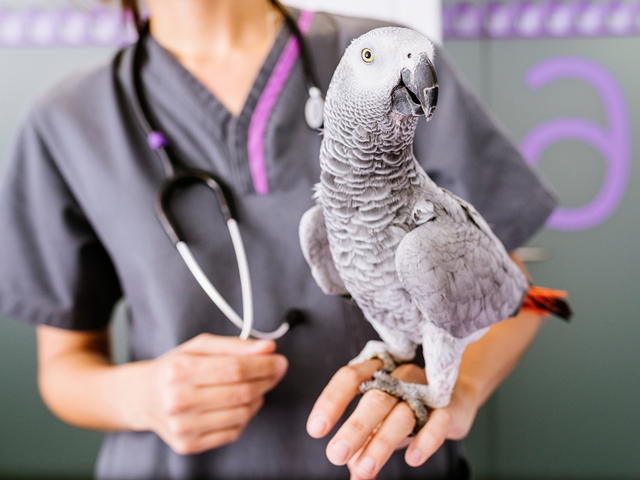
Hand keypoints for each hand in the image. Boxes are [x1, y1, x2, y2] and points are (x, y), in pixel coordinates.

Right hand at [135, 334, 287, 454]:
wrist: (143, 397)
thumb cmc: (175, 368)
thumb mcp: (200, 346)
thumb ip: (235, 345)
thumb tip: (268, 347)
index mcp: (179, 370)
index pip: (235, 369)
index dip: (264, 365)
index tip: (279, 360)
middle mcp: (178, 400)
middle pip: (241, 392)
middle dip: (267, 380)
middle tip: (276, 371)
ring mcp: (182, 427)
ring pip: (241, 414)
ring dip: (258, 398)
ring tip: (257, 387)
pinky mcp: (188, 445)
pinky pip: (233, 432)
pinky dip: (245, 416)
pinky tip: (241, 404)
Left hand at [306, 360, 477, 478]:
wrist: (456, 397)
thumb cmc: (406, 407)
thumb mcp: (381, 420)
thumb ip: (364, 440)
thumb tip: (349, 466)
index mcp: (378, 371)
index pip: (350, 378)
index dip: (332, 401)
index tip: (316, 429)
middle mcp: (400, 376)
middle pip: (375, 398)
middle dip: (354, 428)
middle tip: (335, 454)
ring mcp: (427, 390)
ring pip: (402, 414)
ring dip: (381, 443)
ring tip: (364, 469)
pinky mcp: (451, 408)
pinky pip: (438, 422)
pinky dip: (425, 441)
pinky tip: (412, 459)